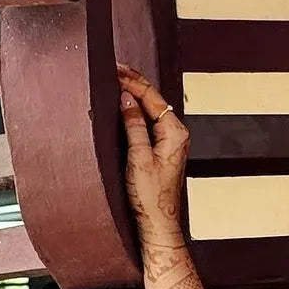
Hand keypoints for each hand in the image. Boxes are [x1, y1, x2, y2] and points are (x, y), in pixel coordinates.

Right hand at [118, 64, 189, 244]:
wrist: (157, 221)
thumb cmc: (150, 195)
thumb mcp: (138, 158)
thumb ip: (134, 125)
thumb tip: (127, 99)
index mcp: (175, 132)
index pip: (152, 97)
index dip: (133, 80)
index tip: (114, 67)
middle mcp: (176, 133)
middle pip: (153, 99)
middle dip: (133, 82)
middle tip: (112, 67)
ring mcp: (170, 140)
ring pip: (150, 108)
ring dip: (133, 93)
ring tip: (114, 78)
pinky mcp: (161, 148)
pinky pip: (148, 120)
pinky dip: (134, 108)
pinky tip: (122, 102)